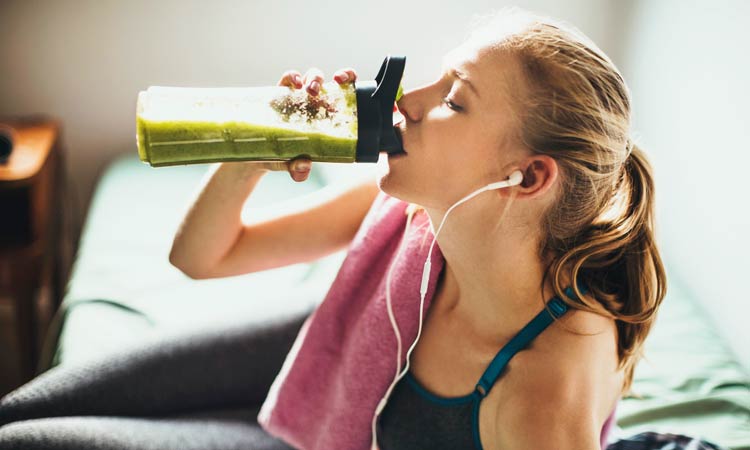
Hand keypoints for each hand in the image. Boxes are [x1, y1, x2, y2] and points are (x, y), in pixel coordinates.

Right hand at [260, 66, 357, 182]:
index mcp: (325, 117)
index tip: (346, 84)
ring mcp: (298, 97)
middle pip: (328, 83)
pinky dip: (292, 77)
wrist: (258, 156)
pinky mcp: (280, 94)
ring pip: (311, 76)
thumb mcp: (290, 164)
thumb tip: (303, 167)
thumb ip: (298, 168)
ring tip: (308, 90)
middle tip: (319, 95)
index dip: (349, 80)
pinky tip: (294, 84)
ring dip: (313, 78)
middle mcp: (315, 105)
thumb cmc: (281, 158)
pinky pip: (288, 78)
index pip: (343, 94)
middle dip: (329, 84)